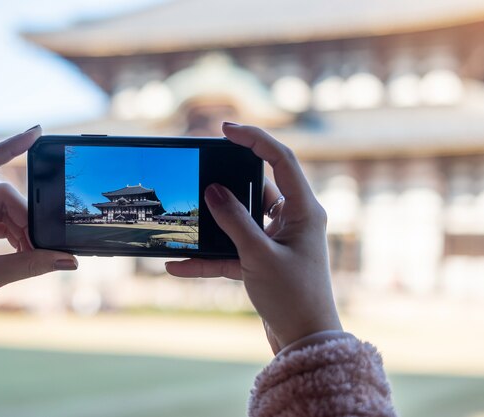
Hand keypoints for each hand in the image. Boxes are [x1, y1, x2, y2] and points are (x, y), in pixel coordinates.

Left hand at [0, 126, 77, 328]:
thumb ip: (30, 266)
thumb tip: (67, 260)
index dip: (9, 146)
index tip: (36, 133)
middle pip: (1, 195)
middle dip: (25, 218)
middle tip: (42, 243)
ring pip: (3, 211)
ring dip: (22, 231)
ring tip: (33, 254)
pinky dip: (14, 237)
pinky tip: (24, 253)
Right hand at [166, 123, 341, 352]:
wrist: (305, 341)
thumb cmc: (294, 297)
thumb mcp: (260, 256)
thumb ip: (235, 221)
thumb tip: (213, 190)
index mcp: (304, 210)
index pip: (280, 159)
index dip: (254, 138)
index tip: (225, 129)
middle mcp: (293, 220)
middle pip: (257, 187)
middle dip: (227, 182)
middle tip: (201, 170)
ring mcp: (278, 240)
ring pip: (241, 220)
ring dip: (214, 225)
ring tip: (186, 221)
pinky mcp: (265, 259)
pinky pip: (234, 251)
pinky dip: (210, 257)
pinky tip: (178, 265)